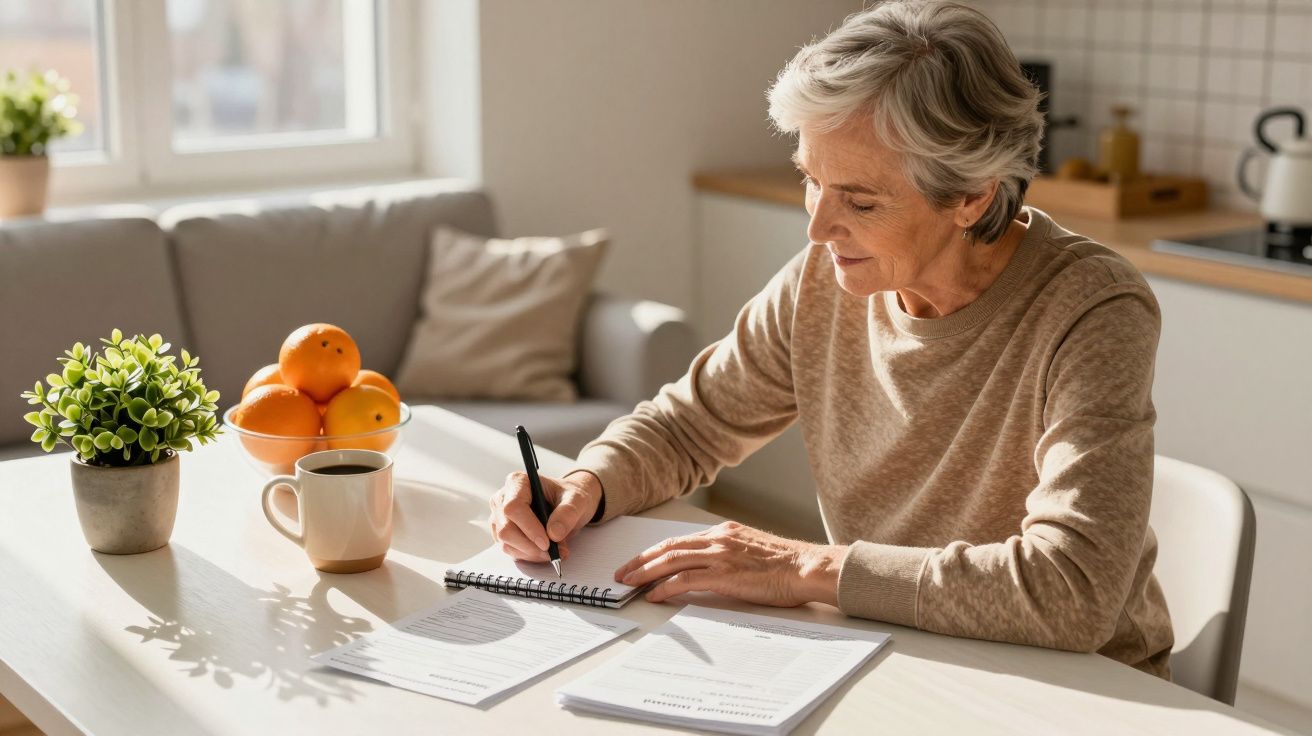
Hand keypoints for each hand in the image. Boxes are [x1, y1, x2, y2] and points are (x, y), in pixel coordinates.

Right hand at [488, 471, 602, 562]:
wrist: (567, 504)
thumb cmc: (568, 496)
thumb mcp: (577, 500)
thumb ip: (567, 513)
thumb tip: (553, 533)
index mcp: (518, 482)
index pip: (513, 507)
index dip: (529, 527)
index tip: (547, 542)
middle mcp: (503, 498)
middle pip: (506, 529)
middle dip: (531, 546)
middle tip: (554, 551)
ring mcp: (500, 517)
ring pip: (507, 543)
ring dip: (532, 553)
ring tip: (555, 549)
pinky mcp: (502, 533)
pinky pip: (511, 550)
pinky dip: (529, 555)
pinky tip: (545, 551)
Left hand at [613, 520, 845, 606]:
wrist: (805, 567)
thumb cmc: (786, 565)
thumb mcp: (751, 549)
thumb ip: (729, 552)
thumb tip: (711, 566)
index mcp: (724, 532)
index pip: (680, 540)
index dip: (655, 551)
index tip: (640, 560)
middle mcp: (718, 539)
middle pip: (668, 547)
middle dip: (641, 560)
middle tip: (623, 572)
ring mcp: (720, 556)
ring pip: (671, 560)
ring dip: (645, 572)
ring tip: (630, 583)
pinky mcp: (724, 574)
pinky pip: (685, 579)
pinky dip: (665, 586)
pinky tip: (654, 594)